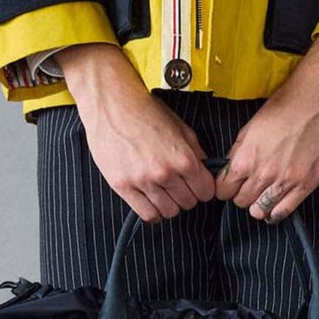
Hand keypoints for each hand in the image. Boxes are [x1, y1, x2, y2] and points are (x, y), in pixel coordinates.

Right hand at [57, 44, 216, 220]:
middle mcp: (164, 173)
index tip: (196, 185)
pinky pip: (146, 214)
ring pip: (168, 212)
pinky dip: (153, 211)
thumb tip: (205, 170)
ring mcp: (142, 181)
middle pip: (188, 203)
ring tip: (163, 192)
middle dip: (186, 195)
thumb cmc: (146, 112)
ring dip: (169, 204)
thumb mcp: (180, 127)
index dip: (203, 188)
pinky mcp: (122, 186)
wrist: (113, 104)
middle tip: (178, 185)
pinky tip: (151, 199)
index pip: (205, 192)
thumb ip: (196, 152)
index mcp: (183, 158)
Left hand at [211, 33, 318, 221]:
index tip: (229, 183)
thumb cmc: (285, 107)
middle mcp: (264, 174)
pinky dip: (275, 213)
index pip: (223, 189)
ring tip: (261, 194)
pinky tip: (273, 206)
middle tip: (247, 185)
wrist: (318, 101)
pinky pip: (284, 211)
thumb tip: (230, 168)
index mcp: (246, 158)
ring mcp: (286, 181)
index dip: (224, 187)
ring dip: (256, 205)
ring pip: (259, 211)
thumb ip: (239, 151)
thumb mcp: (251, 126)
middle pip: (240, 201)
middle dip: (240, 194)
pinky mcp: (306, 184)